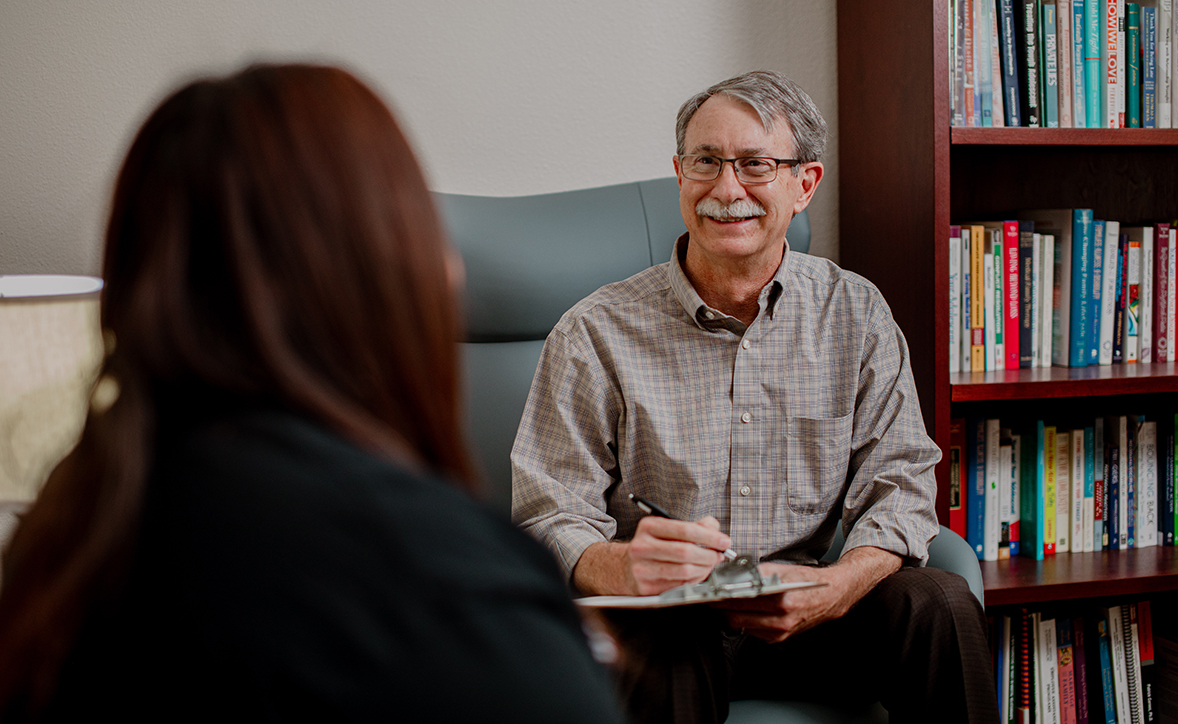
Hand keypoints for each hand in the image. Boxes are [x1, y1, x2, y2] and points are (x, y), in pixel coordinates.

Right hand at [625, 515, 731, 595]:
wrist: (624, 567)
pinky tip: (697, 573)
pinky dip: (695, 580)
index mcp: (649, 527)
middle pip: (685, 552)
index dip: (709, 536)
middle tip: (719, 555)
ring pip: (684, 570)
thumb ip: (694, 524)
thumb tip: (715, 529)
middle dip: (709, 554)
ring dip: (704, 568)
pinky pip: (680, 585)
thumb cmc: (652, 545)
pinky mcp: (647, 587)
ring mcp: (643, 569)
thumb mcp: (667, 528)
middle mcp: (642, 547)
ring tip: (710, 564)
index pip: (685, 529)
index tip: (724, 541)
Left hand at [711, 547, 901, 642]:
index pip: (738, 599)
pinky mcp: (779, 638)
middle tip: (706, 597)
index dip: (718, 595)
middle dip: (718, 607)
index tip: (706, 590)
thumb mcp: (782, 569)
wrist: (832, 597)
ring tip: (719, 603)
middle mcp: (780, 619)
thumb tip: (731, 572)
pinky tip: (739, 611)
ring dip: (727, 615)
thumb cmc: (806, 580)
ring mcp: (779, 631)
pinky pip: (751, 632)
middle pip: (734, 616)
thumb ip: (756, 573)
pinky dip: (742, 621)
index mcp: (780, 599)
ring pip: (740, 626)